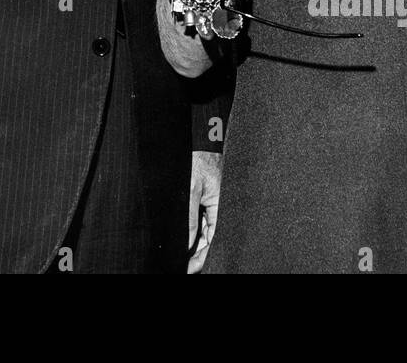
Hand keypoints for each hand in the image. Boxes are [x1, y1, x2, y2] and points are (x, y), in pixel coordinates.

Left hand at [188, 150, 221, 272]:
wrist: (200, 140)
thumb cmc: (198, 159)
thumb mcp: (191, 188)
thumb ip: (189, 217)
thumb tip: (187, 242)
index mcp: (222, 206)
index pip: (214, 239)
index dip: (203, 256)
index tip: (190, 268)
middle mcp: (221, 207)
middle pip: (211, 238)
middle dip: (199, 253)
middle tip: (185, 266)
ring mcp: (215, 204)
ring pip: (206, 230)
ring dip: (196, 243)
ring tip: (184, 257)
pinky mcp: (208, 199)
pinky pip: (203, 220)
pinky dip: (196, 230)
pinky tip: (187, 240)